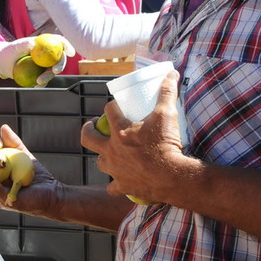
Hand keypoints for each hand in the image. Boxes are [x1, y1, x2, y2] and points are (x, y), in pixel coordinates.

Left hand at [0, 35, 75, 85]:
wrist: (4, 63)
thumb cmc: (9, 51)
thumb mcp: (14, 47)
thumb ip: (22, 45)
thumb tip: (32, 44)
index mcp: (43, 43)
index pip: (58, 41)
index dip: (67, 45)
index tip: (69, 52)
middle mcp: (47, 53)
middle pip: (59, 57)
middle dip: (60, 64)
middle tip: (54, 70)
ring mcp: (44, 64)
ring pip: (52, 70)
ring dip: (48, 76)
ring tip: (38, 81)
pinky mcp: (40, 73)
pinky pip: (45, 79)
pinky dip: (42, 83)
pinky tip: (37, 86)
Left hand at [82, 70, 186, 202]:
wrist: (172, 176)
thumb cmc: (167, 144)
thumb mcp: (167, 114)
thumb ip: (167, 92)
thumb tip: (171, 73)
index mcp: (120, 131)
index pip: (109, 111)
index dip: (111, 106)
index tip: (117, 105)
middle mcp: (112, 150)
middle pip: (89, 138)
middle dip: (88, 130)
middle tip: (92, 126)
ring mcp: (115, 169)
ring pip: (100, 162)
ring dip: (103, 157)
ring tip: (108, 153)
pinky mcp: (123, 186)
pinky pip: (112, 187)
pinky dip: (114, 185)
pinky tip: (117, 183)